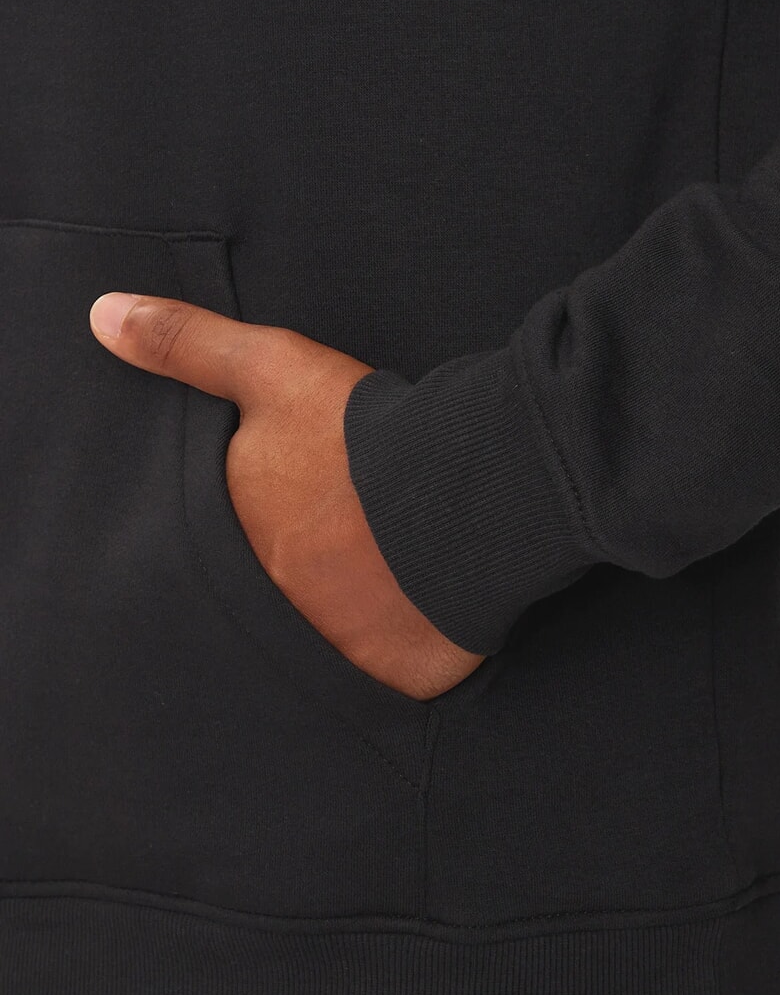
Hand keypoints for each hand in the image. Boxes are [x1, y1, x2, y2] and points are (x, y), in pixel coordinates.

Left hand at [88, 292, 485, 700]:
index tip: (294, 505)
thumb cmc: (360, 433)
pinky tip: (415, 618)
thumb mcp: (270, 370)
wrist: (461, 490)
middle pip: (273, 597)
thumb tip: (102, 316)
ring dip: (344, 615)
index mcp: (232, 542)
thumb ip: (187, 346)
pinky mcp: (394, 678)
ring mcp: (331, 648)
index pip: (219, 552)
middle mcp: (271, 607)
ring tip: (377, 579)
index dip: (259, 524)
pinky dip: (398, 652)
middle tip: (337, 544)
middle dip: (294, 576)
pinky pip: (388, 674)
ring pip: (328, 636)